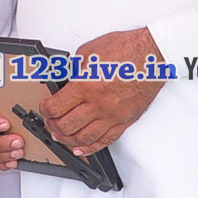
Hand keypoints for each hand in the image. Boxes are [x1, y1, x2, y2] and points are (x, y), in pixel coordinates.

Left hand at [39, 28, 165, 156]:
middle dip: (53, 125)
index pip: (56, 108)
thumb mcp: (88, 52)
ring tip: (60, 135)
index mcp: (86, 87)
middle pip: (67, 126)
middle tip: (49, 121)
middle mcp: (99, 105)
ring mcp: (113, 116)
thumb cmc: (126, 49)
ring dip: (68, 139)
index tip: (44, 107)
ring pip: (84, 138)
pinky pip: (106, 140)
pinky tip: (81, 148)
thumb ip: (72, 69)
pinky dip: (91, 147)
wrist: (153, 55)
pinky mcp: (125, 121)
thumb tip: (62, 80)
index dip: (45, 109)